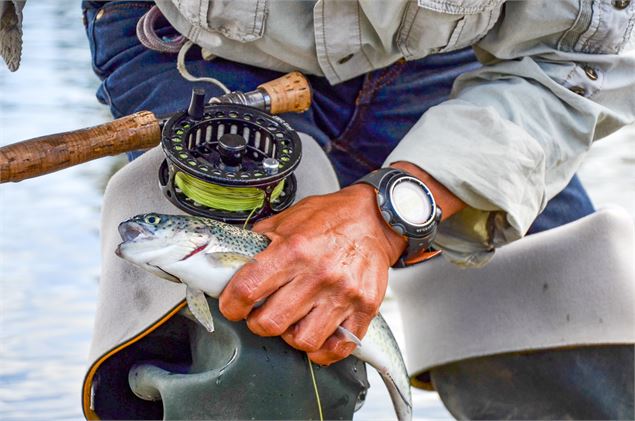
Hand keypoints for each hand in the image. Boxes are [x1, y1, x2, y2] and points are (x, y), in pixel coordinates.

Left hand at [219, 183, 405, 364]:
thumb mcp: (287, 219)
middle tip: (261, 315)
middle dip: (258, 323)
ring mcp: (343, 294)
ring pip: (303, 341)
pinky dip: (322, 350)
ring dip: (290, 337)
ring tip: (291, 323)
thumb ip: (259, 243)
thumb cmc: (329, 218)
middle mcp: (318, 274)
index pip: (247, 289)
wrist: (373, 217)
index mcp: (294, 249)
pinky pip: (338, 348)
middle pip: (271, 323)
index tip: (232, 307)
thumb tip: (231, 261)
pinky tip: (316, 335)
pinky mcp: (364, 308)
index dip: (231, 305)